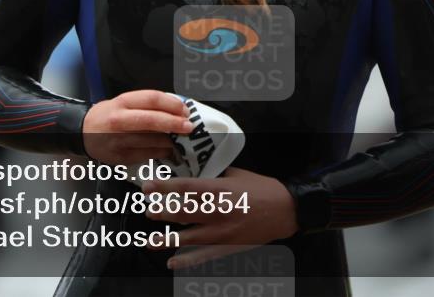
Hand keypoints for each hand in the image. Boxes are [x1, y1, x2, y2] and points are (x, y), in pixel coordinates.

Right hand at [82, 90, 192, 165]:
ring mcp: (119, 140)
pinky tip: (167, 149)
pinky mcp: (120, 157)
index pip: (152, 99)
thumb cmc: (109, 115)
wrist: (82, 132)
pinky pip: (148, 155)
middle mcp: (119, 120)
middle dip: (175, 124)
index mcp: (123, 102)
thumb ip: (147, 105)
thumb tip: (177, 109)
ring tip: (180, 139)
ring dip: (170, 141)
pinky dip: (161, 152)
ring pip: (152, 141)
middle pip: (152, 120)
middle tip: (189, 127)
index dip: (172, 104)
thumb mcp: (124, 102)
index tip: (185, 110)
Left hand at [142, 167, 298, 268]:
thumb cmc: (261, 188)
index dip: (164, 187)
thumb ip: (215, 174)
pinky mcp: (228, 247)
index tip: (147, 187)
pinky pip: (203, 256)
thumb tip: (195, 170)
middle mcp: (218, 211)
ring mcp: (223, 232)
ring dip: (167, 239)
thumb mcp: (237, 174)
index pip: (185, 187)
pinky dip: (186, 261)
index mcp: (220, 190)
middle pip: (183, 212)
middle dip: (162, 212)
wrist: (285, 210)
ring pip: (188, 236)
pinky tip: (172, 263)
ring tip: (150, 240)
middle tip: (148, 211)